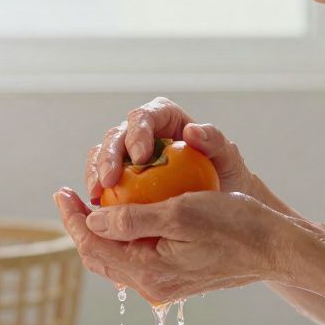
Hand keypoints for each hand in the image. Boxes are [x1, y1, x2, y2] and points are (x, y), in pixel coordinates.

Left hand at [52, 186, 302, 304]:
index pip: (93, 246)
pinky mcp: (177, 278)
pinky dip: (124, 237)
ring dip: (100, 232)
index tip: (62, 191)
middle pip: (98, 258)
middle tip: (70, 196)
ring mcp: (164, 284)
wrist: (275, 248)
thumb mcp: (180, 212)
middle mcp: (152, 285)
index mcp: (148, 272)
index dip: (72, 218)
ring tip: (93, 203)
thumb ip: (132, 219)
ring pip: (116, 260)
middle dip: (80, 227)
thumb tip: (93, 220)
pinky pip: (137, 258)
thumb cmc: (234, 224)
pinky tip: (126, 215)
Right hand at [85, 97, 253, 204]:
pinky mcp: (121, 178)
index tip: (139, 157)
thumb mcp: (228, 158)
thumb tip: (192, 130)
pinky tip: (97, 208)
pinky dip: (98, 191)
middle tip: (110, 180)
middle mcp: (142, 132)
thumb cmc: (226, 175)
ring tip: (98, 195)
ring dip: (96, 173)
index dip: (136, 133)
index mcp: (165, 118)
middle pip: (117, 135)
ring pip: (102, 155)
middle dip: (109, 156)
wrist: (221, 203)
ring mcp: (128, 155)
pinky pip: (102, 179)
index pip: (144, 117)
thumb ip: (214, 141)